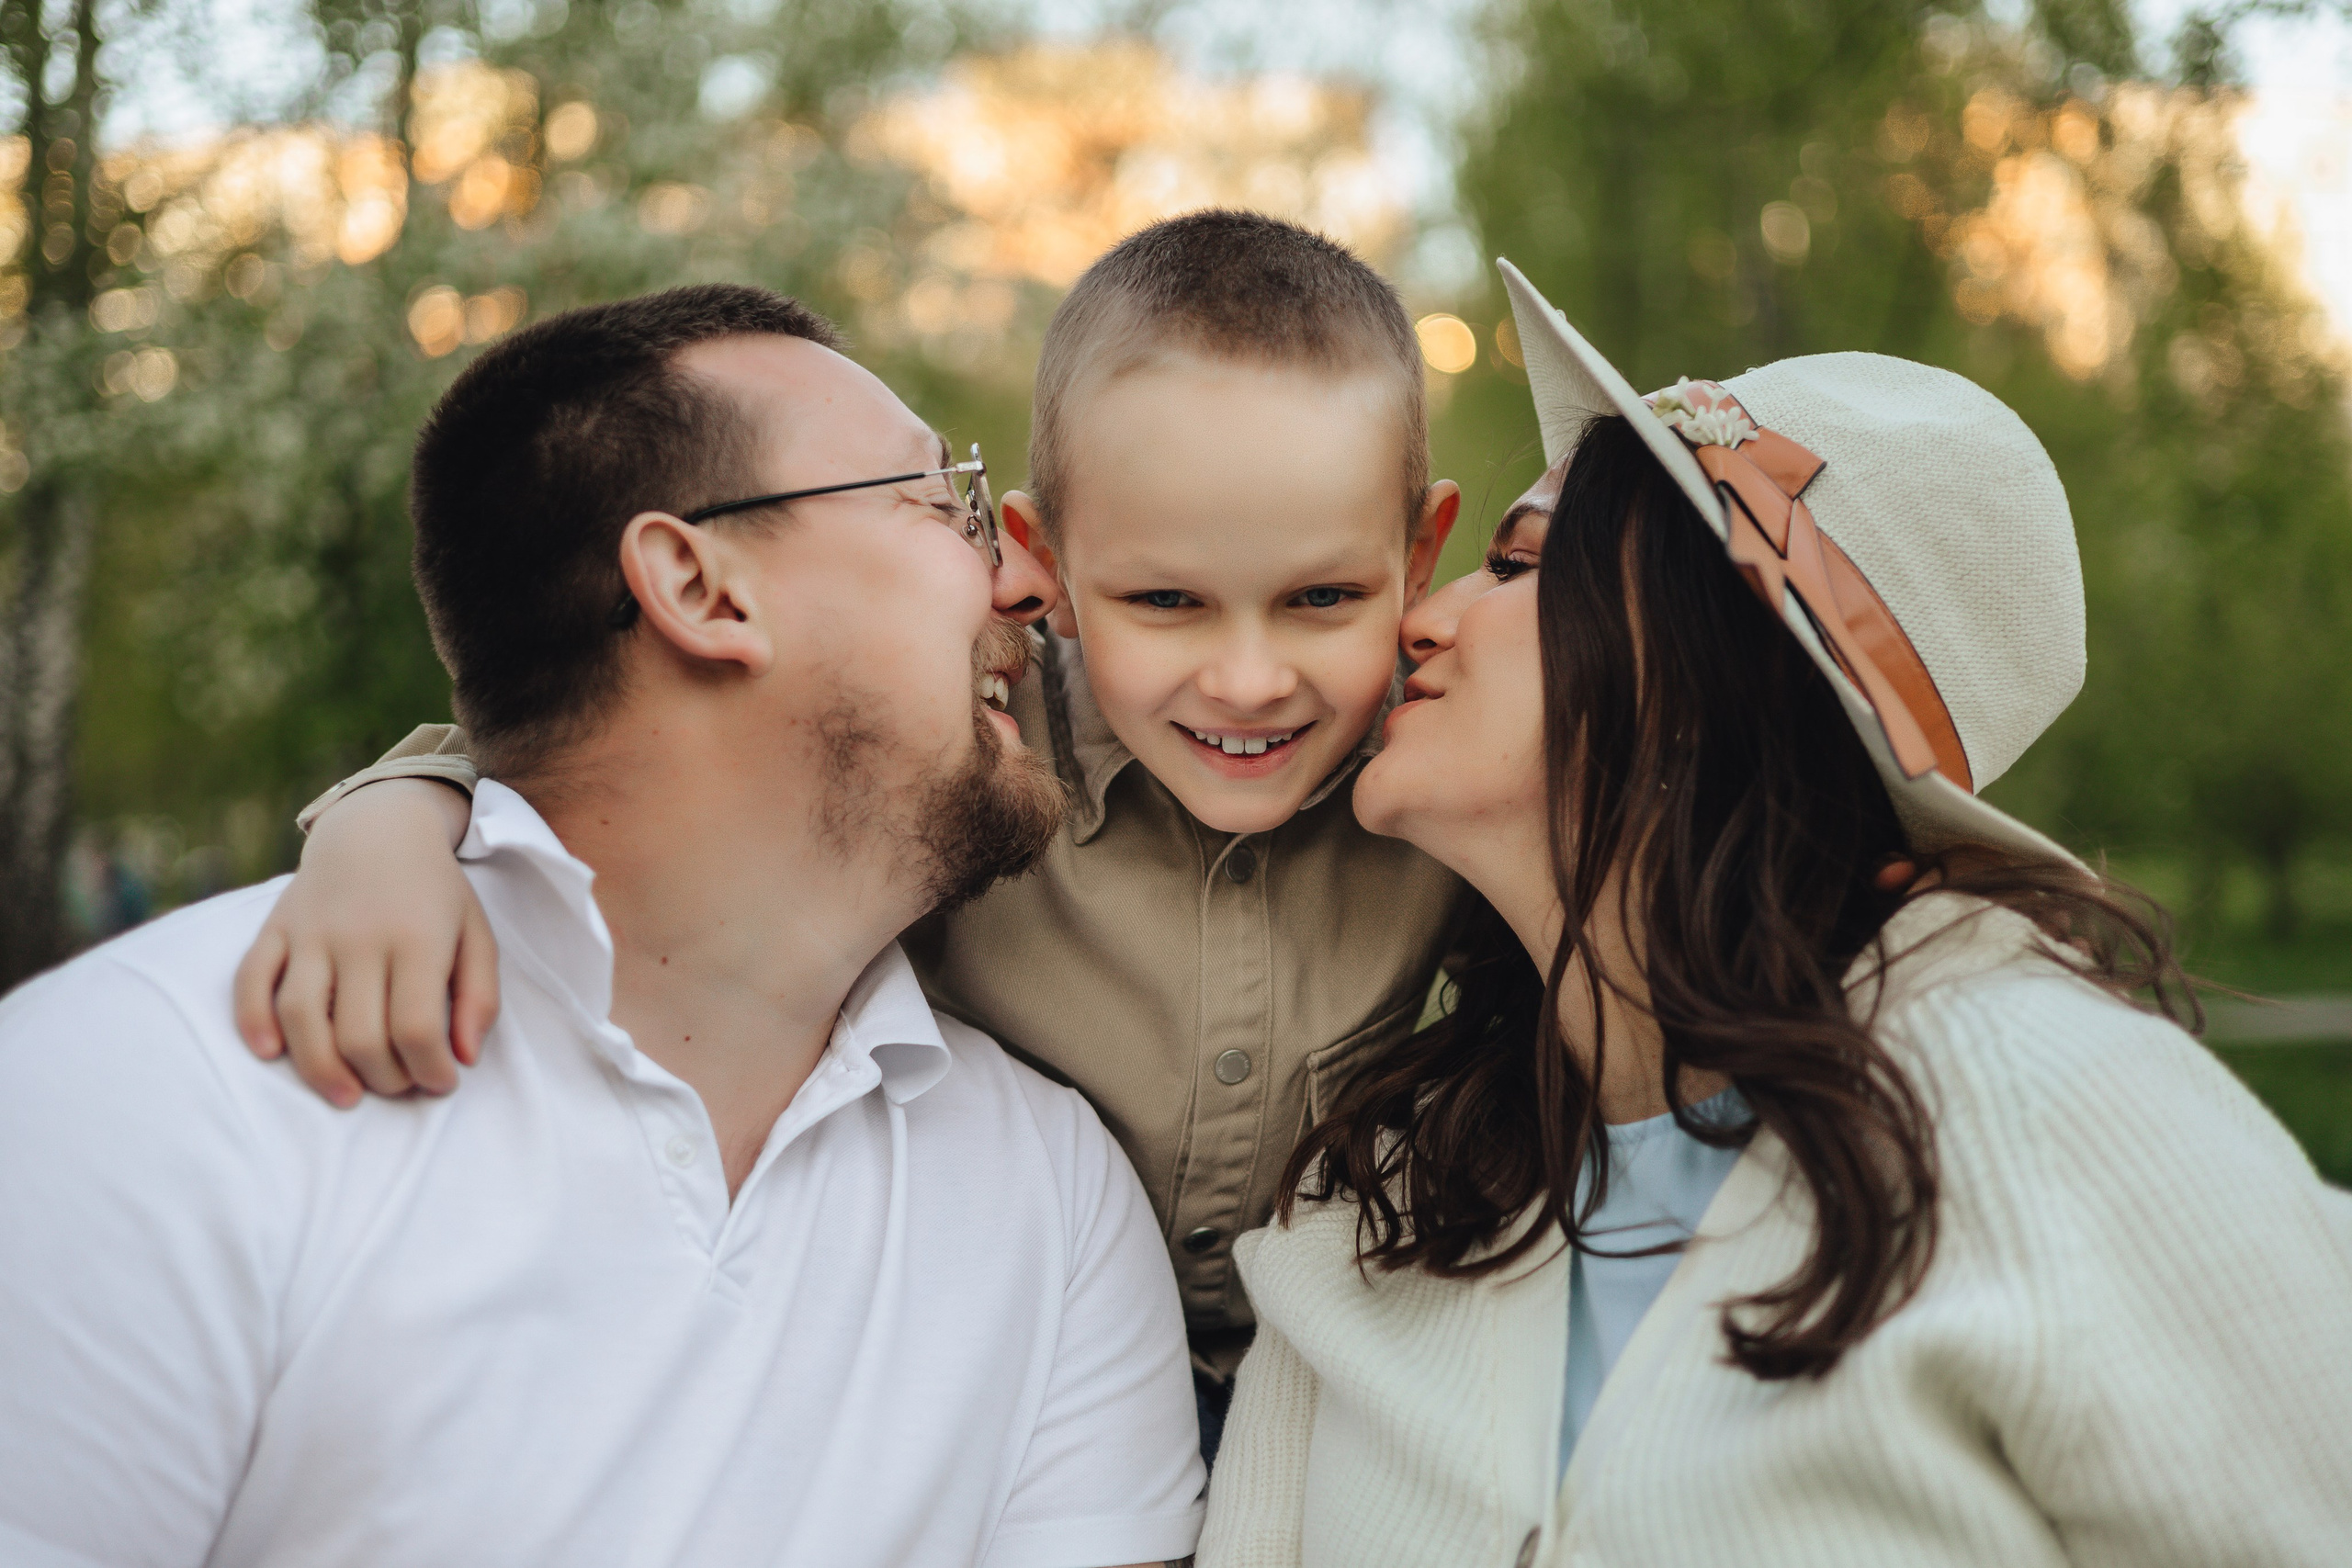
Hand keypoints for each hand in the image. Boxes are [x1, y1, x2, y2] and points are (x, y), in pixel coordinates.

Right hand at [233, 780, 498, 1106]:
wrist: (377, 827)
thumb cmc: (434, 891)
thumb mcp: (476, 933)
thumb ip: (480, 996)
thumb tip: (464, 1058)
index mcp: (418, 938)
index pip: (416, 1027)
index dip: (429, 1070)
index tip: (441, 1083)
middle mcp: (360, 937)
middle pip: (359, 1034)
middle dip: (383, 1078)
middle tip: (400, 1084)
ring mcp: (311, 932)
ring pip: (301, 1016)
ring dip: (321, 1070)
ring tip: (347, 1094)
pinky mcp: (275, 928)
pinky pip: (251, 979)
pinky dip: (253, 1020)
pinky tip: (271, 1051)